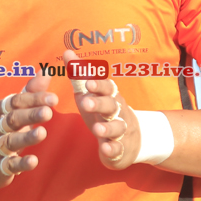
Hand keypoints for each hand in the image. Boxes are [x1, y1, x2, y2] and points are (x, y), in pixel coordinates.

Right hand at [0, 75, 57, 189]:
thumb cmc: (0, 129)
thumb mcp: (12, 109)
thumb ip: (30, 91)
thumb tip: (47, 70)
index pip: (16, 102)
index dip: (34, 99)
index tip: (53, 98)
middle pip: (13, 119)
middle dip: (30, 115)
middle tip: (49, 111)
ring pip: (11, 141)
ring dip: (26, 137)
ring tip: (42, 133)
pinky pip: (9, 165)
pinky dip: (20, 163)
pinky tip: (33, 161)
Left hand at [62, 49, 139, 169]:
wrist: (133, 139)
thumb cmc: (105, 111)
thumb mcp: (91, 93)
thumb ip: (80, 74)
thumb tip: (67, 52)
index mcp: (110, 96)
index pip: (107, 87)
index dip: (98, 85)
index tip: (88, 83)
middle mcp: (118, 111)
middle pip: (111, 105)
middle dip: (99, 103)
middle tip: (85, 103)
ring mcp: (121, 131)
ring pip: (117, 127)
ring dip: (107, 128)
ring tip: (97, 130)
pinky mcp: (121, 149)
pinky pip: (118, 149)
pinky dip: (113, 149)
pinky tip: (106, 149)